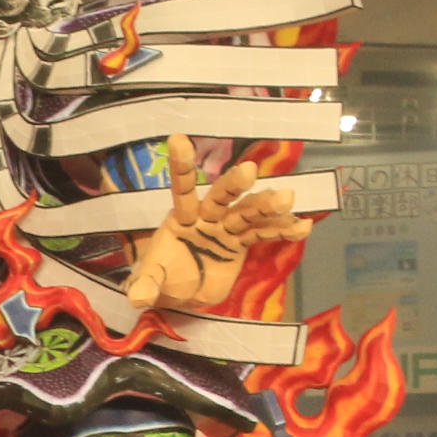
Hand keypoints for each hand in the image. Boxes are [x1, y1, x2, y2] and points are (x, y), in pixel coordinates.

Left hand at [126, 136, 318, 311]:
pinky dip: (281, 231)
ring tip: (288, 198)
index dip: (181, 167)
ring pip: (247, 213)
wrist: (182, 294)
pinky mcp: (240, 244)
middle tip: (249, 171)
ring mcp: (225, 229)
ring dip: (266, 205)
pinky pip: (262, 235)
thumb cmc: (163, 278)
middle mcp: (205, 217)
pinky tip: (302, 226)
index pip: (181, 190)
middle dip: (234, 184)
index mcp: (181, 218)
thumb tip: (135, 297)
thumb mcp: (151, 283)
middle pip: (221, 197)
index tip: (179, 139)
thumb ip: (146, 285)